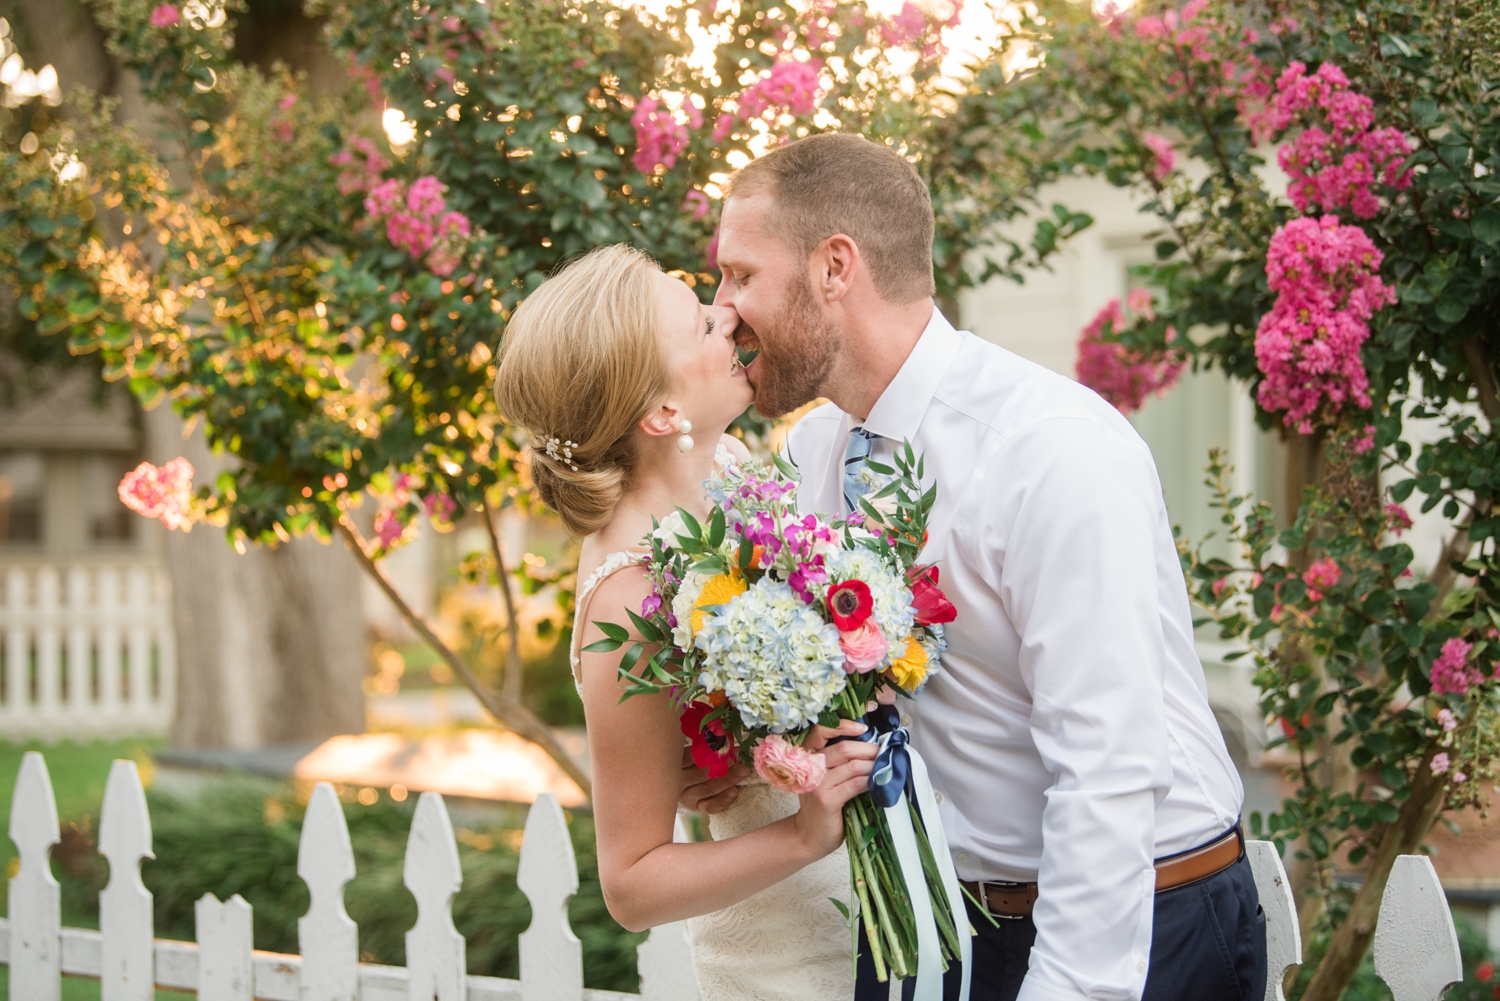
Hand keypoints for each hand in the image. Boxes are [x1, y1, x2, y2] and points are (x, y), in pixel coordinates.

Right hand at [678, 745, 750, 813]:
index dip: (708, 749)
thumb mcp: (688, 750)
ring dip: (729, 779)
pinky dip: (723, 799)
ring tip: (744, 770)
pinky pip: (710, 806)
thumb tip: (722, 734)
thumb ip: (700, 744)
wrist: (680, 783)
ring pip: (708, 789)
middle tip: (740, 755)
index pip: (688, 757)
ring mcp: (687, 797)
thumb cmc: (688, 760)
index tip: (725, 741)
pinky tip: (735, 791)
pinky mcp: (696, 807)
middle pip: (701, 773)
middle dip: (723, 764)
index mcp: (673, 764)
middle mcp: (678, 782)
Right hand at [794, 718, 878, 856]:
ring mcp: (817, 784)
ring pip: (851, 765)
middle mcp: (808, 767)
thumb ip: (839, 762)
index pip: (820, 731)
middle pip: (842, 748)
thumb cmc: (822, 805)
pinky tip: (878, 782)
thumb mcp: (825, 778)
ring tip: (885, 766)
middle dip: (868, 748)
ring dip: (872, 765)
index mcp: (807, 757)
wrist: (809, 836)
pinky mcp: (826, 800)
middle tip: (883, 751)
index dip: (842, 726)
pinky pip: (854, 784)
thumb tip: (870, 746)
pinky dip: (870, 781)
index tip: (863, 728)